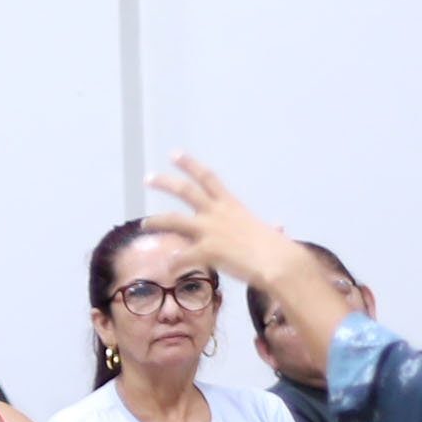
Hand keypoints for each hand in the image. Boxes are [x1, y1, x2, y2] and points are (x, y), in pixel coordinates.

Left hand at [139, 156, 301, 289]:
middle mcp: (217, 213)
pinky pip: (181, 257)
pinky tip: (169, 267)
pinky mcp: (206, 250)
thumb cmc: (276, 248)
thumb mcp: (269, 231)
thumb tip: (278, 228)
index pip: (207, 178)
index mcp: (231, 205)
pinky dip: (174, 262)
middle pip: (185, 191)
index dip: (189, 164)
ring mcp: (210, 230)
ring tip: (143, 224)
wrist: (276, 262)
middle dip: (164, 183)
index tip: (174, 154)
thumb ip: (268, 228)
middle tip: (148, 178)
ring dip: (156, 221)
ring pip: (174, 220)